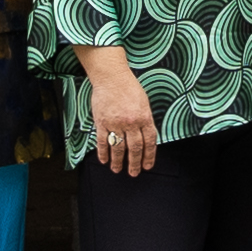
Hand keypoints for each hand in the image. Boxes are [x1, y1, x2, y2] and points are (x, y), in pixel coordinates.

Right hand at [84, 55, 160, 176]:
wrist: (112, 77)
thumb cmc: (129, 87)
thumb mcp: (144, 103)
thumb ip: (145, 120)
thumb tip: (146, 137)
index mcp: (144, 118)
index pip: (149, 142)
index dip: (149, 156)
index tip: (147, 166)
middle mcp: (131, 122)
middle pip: (134, 148)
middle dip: (134, 163)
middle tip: (133, 173)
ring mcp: (116, 123)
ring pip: (118, 148)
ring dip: (118, 162)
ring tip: (117, 170)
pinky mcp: (102, 122)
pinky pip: (103, 142)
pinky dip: (103, 153)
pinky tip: (104, 160)